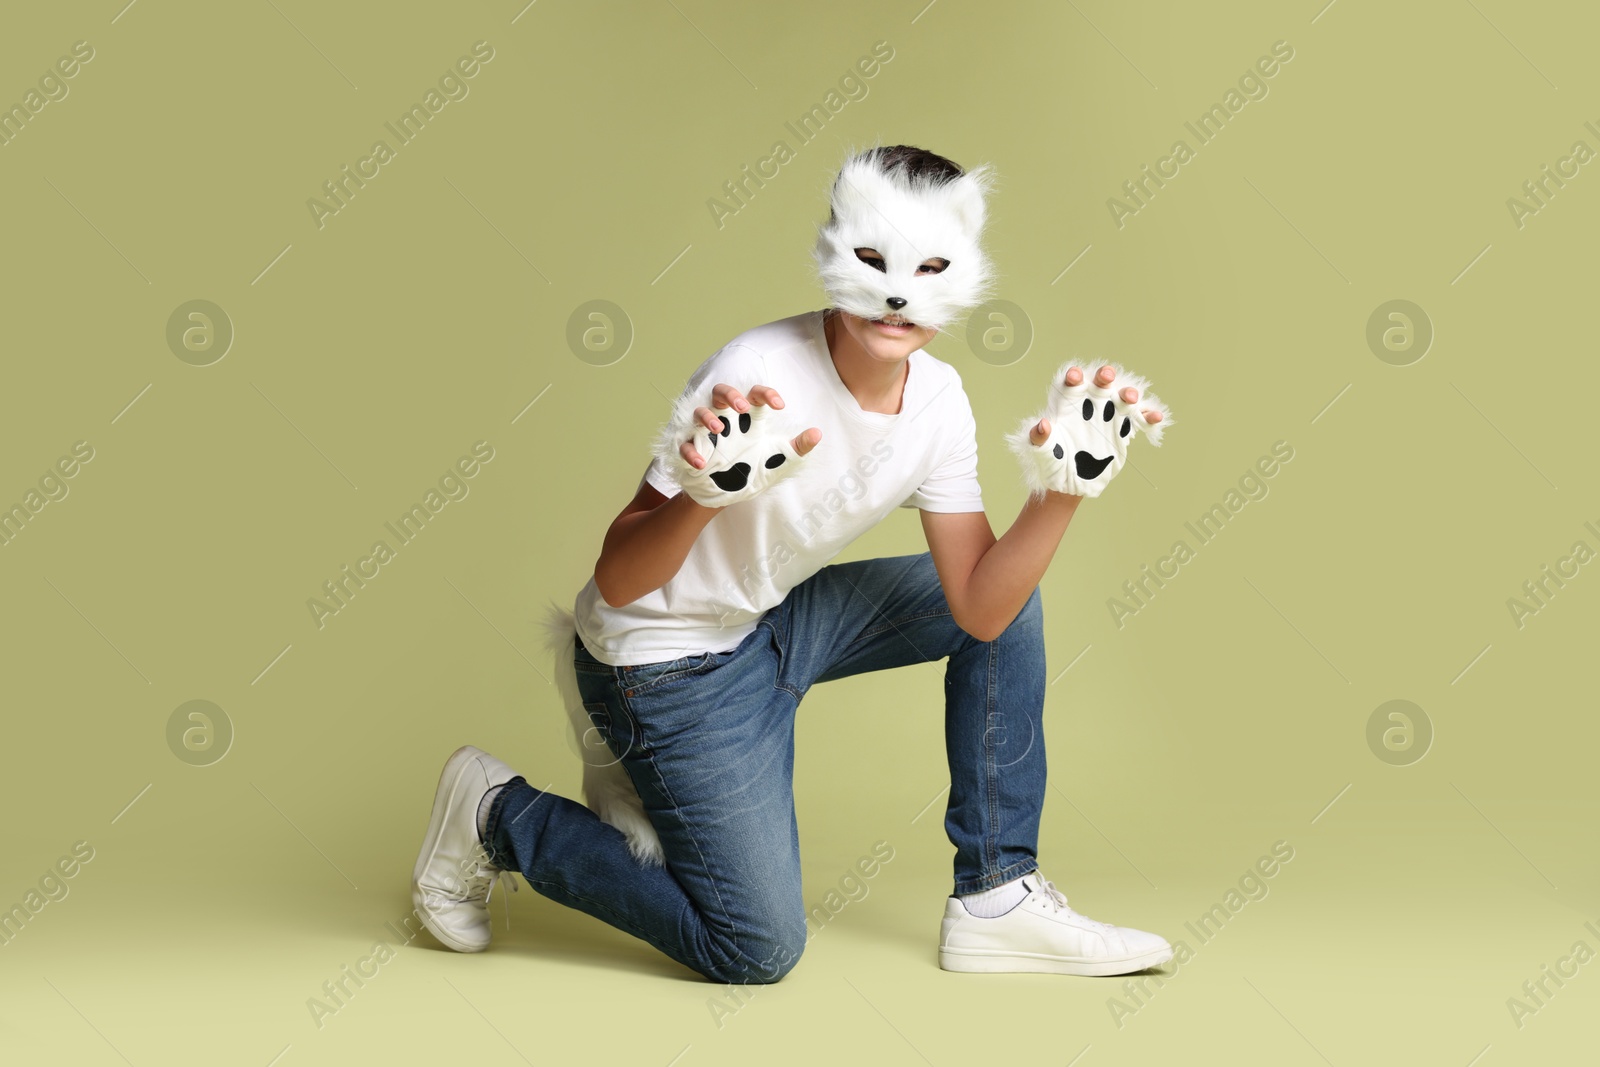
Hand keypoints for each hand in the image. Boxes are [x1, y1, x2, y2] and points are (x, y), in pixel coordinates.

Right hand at [658, 383, 820, 507]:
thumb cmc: (753, 471)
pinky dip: (691, 452)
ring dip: (708, 417)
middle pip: (721, 393)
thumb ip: (797, 448)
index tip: (780, 405)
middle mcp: (727, 422)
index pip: (754, 395)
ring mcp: (706, 435)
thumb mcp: (779, 461)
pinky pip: (685, 444)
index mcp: (748, 421)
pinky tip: (701, 463)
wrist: (729, 497)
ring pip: (700, 412)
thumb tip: (817, 433)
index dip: (766, 394)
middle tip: (743, 408)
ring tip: (719, 431)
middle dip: (730, 396)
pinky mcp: (691, 450)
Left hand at [1005, 361, 1170, 499]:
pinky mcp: (1123, 428)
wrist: (1070, 481)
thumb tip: (1043, 424)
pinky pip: (1139, 419)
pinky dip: (1148, 416)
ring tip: (1130, 399)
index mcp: (1068, 404)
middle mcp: (1090, 404)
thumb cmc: (1052, 461)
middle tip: (1106, 377)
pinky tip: (1156, 417)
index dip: (1073, 377)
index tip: (1074, 377)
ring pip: (1122, 397)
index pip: (1071, 384)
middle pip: (1100, 382)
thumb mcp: (1042, 451)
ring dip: (1128, 394)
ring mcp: (1108, 415)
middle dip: (1104, 376)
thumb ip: (1040, 438)